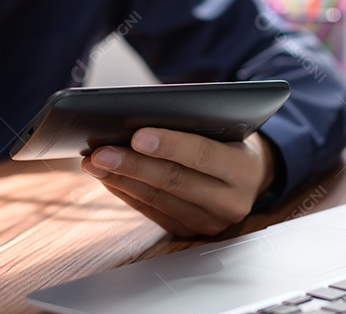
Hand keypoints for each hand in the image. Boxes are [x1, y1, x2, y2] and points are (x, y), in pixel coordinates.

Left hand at [81, 128, 276, 236]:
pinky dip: (126, 192)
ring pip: (158, 200)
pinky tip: (108, 176)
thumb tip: (140, 114)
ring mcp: (210, 221)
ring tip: (94, 161)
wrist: (252, 175)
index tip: (136, 135)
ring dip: (121, 179)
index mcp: (244, 168)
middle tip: (99, 151)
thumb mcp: (225, 125)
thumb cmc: (231, 139)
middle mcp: (231, 201)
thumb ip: (193, 121)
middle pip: (174, 180)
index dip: (170, 145)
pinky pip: (152, 212)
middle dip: (132, 164)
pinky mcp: (191, 231)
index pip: (204, 154)